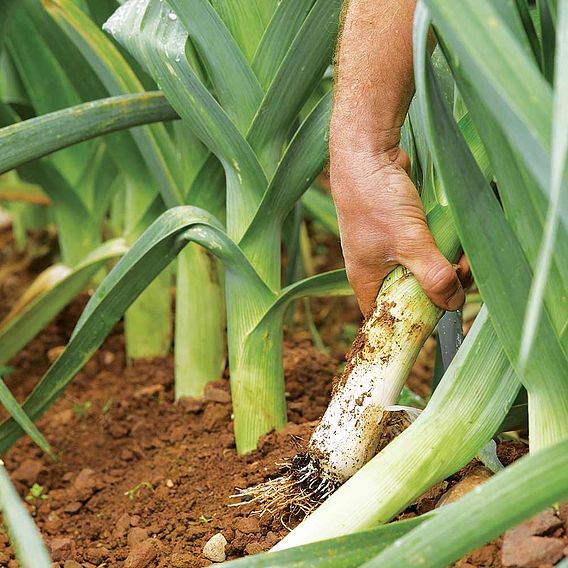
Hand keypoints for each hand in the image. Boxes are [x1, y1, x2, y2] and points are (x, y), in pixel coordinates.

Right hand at [330, 144, 470, 315]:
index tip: (442, 312)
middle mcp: (374, 267)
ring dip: (443, 266)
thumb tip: (454, 303)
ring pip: (419, 269)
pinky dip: (439, 247)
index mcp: (365, 279)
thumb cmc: (376, 201)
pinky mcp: (399, 228)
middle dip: (438, 289)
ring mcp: (386, 246)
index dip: (413, 319)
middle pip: (409, 292)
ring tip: (462, 256)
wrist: (366, 154)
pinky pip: (422, 248)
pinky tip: (454, 240)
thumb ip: (432, 275)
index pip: (386, 315)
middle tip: (460, 277)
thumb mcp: (408, 242)